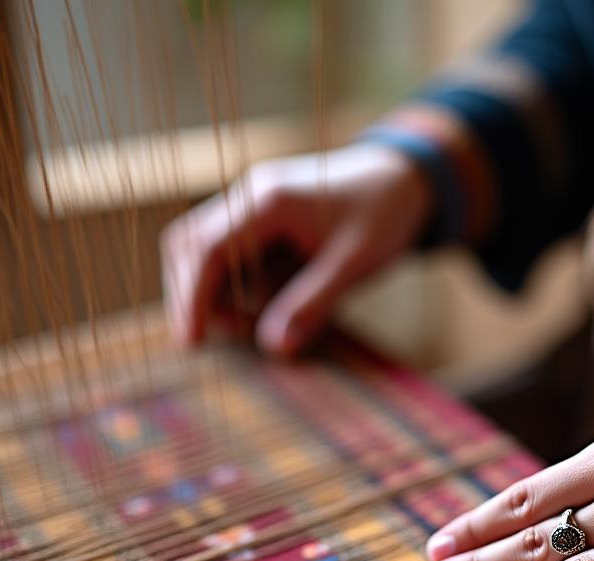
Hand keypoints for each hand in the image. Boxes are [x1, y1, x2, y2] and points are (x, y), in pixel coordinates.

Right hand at [161, 143, 432, 351]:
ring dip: (218, 296)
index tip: (191, 342)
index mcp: (267, 201)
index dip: (191, 298)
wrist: (405, 180)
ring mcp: (252, 209)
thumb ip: (313, 304)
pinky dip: (239, 290)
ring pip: (205, 255)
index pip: (205, 249)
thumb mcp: (354, 264)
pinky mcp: (262, 225)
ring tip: (258, 324)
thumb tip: (274, 347)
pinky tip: (271, 308)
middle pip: (189, 248)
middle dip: (195, 297)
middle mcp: (249, 198)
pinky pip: (232, 260)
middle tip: (222, 339)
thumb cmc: (384, 215)